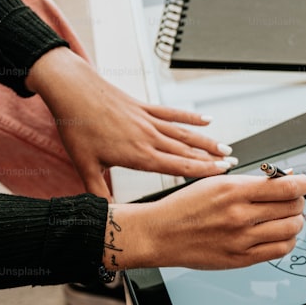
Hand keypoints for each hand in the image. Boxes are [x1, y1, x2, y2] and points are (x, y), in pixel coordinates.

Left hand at [26, 48, 235, 198]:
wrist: (72, 90)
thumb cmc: (76, 126)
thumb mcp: (84, 165)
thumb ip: (98, 192)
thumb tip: (106, 215)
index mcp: (137, 154)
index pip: (177, 166)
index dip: (201, 171)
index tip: (221, 175)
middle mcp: (148, 137)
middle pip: (187, 151)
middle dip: (212, 159)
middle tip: (233, 165)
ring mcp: (148, 121)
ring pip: (184, 134)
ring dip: (207, 142)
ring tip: (226, 148)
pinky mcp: (144, 107)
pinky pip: (172, 114)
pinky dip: (191, 117)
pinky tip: (206, 120)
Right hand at [104, 173, 305, 270]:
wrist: (160, 234)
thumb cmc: (186, 207)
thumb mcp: (216, 183)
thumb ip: (252, 182)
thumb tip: (287, 178)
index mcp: (234, 190)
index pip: (286, 186)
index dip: (302, 183)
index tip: (303, 183)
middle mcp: (240, 215)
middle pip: (292, 207)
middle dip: (297, 201)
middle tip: (291, 200)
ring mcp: (241, 239)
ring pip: (291, 229)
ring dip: (294, 221)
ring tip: (285, 217)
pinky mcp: (241, 259)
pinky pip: (280, 250)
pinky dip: (287, 240)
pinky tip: (278, 234)